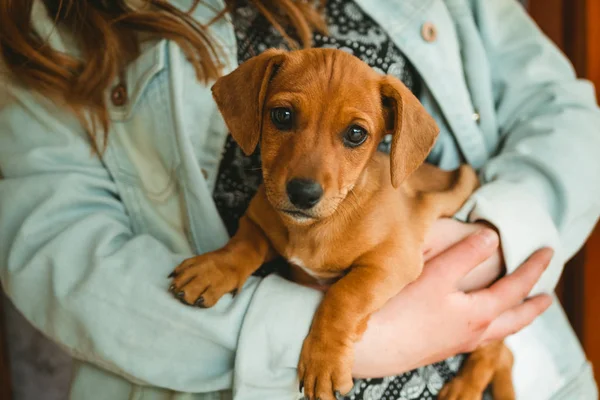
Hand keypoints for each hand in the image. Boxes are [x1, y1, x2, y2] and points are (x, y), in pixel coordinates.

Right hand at [352, 227, 552, 377]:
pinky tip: (478, 324)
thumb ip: (465, 255)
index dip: (533, 269)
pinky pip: (479, 338)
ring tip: (518, 312)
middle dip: (533, 306)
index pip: (515, 288)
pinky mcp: (440, 347)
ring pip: (497, 332)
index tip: (548, 253)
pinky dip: (491, 328)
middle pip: (514, 320)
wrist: (371, 348)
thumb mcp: (435, 276)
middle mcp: (473, 333)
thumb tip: (492, 237)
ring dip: (514, 320)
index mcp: (477, 314)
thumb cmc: (400, 310)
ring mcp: (456, 343)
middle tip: (548, 296)